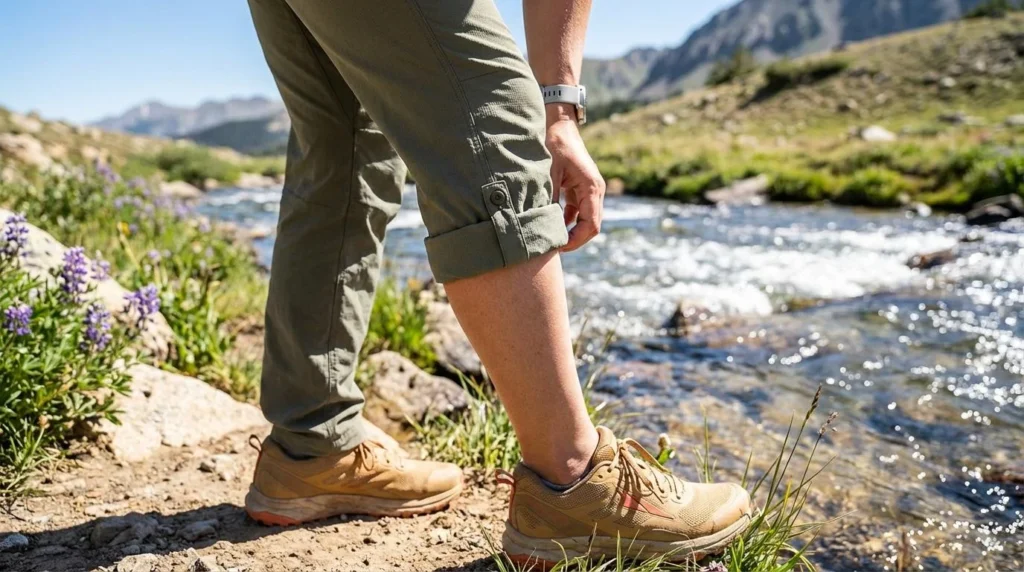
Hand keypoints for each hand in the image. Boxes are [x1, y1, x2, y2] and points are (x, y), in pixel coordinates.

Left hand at [546, 105, 605, 251]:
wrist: (558, 125)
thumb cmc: (555, 145)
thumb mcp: (549, 173)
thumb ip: (549, 198)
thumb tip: (543, 225)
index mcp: (591, 187)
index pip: (591, 224)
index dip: (576, 240)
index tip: (558, 248)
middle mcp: (594, 190)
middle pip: (592, 226)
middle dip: (575, 240)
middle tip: (553, 249)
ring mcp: (589, 189)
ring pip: (586, 220)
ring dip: (572, 231)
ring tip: (552, 240)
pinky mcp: (580, 187)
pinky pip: (578, 211)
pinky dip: (568, 221)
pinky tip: (552, 226)